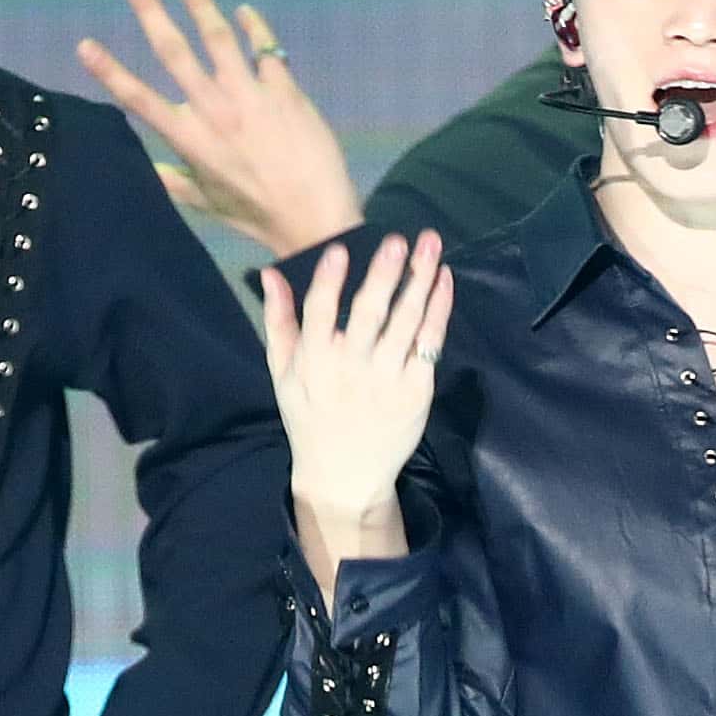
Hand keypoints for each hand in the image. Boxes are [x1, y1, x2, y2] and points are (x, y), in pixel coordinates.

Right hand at [81, 0, 368, 252]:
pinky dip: (254, 26)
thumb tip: (143, 169)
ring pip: (219, 38)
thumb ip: (172, 181)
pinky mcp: (283, 90)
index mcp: (189, 139)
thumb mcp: (205, 203)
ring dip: (201, 7)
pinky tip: (245, 12)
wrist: (314, 214)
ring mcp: (249, 95)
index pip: (138, 99)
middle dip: (150, 12)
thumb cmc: (256, 213)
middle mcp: (214, 110)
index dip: (109, 71)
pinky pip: (265, 48)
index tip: (85, 45)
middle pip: (174, 51)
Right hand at [258, 230, 451, 568]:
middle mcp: (351, 367)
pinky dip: (439, 310)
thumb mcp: (282, 373)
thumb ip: (278, 321)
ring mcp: (387, 379)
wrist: (345, 475)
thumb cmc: (310, 417)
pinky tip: (444, 281)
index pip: (319, 313)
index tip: (340, 249)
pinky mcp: (417, 390)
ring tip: (431, 246)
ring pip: (407, 322)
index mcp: (314, 361)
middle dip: (385, 274)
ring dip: (421, 280)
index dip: (330, 281)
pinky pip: (431, 343)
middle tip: (398, 239)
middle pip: (370, 313)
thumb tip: (271, 273)